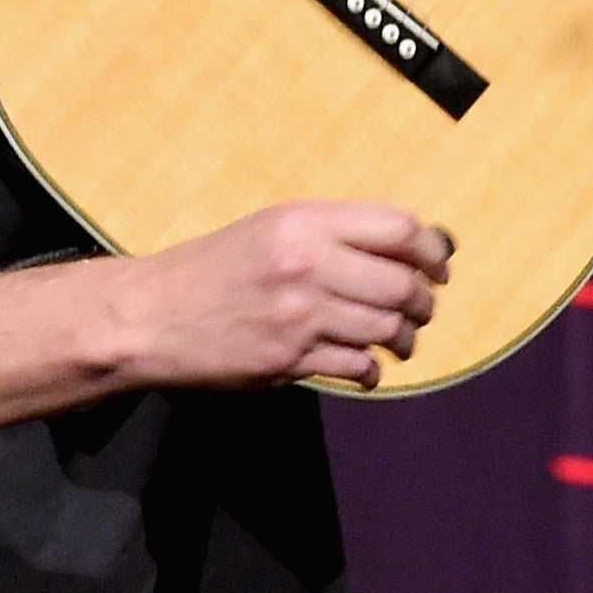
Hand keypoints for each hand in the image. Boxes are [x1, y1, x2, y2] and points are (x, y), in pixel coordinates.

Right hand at [105, 201, 451, 389]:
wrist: (153, 314)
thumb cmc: (215, 267)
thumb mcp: (271, 228)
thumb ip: (334, 234)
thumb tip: (409, 247)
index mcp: (304, 221)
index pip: (400, 229)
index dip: (432, 250)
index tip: (438, 267)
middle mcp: (306, 263)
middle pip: (402, 284)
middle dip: (425, 302)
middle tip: (422, 309)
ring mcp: (299, 314)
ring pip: (387, 329)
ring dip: (405, 339)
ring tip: (400, 341)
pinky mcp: (289, 359)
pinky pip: (358, 367)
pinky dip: (371, 371)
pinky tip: (364, 366)